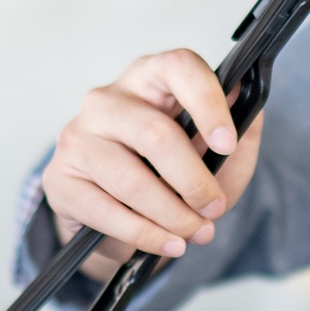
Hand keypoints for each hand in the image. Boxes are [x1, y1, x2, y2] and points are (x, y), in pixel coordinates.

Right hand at [40, 49, 264, 282]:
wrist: (120, 214)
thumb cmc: (174, 172)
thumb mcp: (219, 154)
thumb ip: (241, 128)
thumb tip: (249, 98)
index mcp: (150, 77)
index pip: (178, 67)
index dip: (207, 102)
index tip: (228, 142)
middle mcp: (107, 99)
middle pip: (155, 133)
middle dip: (194, 180)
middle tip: (214, 209)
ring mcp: (77, 137)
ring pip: (130, 179)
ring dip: (172, 215)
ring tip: (196, 233)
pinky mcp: (59, 178)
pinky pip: (104, 210)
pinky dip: (143, 234)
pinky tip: (167, 243)